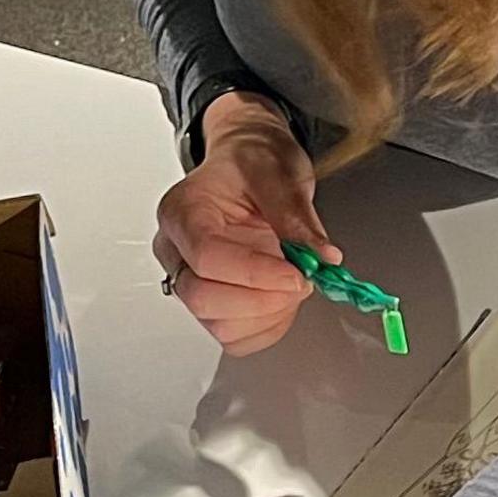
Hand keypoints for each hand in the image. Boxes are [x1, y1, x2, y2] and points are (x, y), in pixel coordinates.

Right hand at [157, 92, 330, 357]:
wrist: (247, 163)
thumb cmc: (252, 161)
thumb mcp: (278, 172)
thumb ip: (296, 216)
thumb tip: (321, 256)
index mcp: (183, 210)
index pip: (208, 257)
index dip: (257, 274)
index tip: (298, 273)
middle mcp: (176, 249)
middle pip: (203, 298)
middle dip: (263, 299)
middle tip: (301, 279)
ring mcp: (189, 279)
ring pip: (218, 324)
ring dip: (267, 314)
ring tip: (293, 283)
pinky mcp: (210, 302)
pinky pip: (233, 336)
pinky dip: (266, 327)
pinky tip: (282, 299)